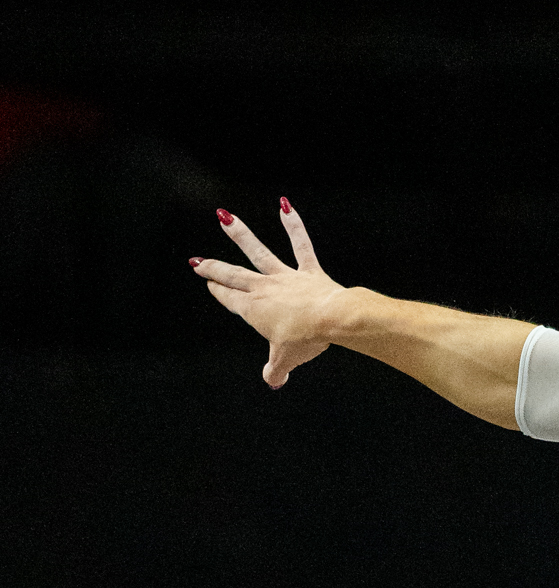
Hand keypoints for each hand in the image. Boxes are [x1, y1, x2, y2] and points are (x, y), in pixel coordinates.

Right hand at [188, 199, 345, 386]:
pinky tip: (285, 205)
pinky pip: (301, 245)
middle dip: (214, 268)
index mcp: (254, 310)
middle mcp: (264, 289)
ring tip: (224, 216)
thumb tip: (274, 382)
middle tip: (198, 261)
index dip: (219, 292)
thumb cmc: (306, 339)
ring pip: (258, 252)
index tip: (209, 283)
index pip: (231, 299)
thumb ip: (276, 371)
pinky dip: (293, 225)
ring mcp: (285, 277)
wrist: (331, 320)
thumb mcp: (286, 360)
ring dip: (239, 234)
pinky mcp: (308, 271)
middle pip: (234, 275)